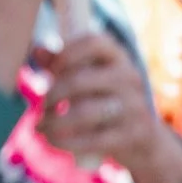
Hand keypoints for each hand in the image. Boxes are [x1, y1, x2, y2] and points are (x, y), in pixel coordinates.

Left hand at [40, 32, 181, 182]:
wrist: (144, 137)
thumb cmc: (104, 97)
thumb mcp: (87, 75)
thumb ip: (62, 62)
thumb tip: (37, 50)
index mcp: (117, 56)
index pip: (92, 42)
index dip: (65, 53)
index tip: (51, 70)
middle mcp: (130, 77)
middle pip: (79, 80)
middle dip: (52, 94)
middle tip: (40, 106)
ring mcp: (135, 106)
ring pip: (84, 112)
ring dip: (54, 121)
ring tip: (40, 125)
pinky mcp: (134, 134)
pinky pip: (93, 139)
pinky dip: (65, 141)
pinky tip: (51, 139)